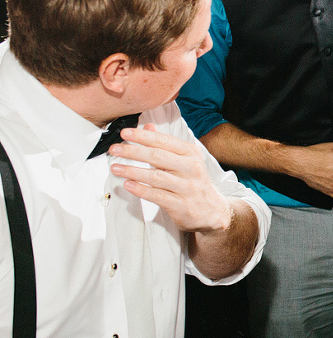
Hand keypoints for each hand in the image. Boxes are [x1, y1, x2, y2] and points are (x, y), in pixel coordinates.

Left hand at [110, 125, 231, 231]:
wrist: (212, 210)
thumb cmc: (194, 183)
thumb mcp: (185, 160)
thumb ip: (166, 144)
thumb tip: (148, 127)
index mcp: (191, 154)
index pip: (164, 141)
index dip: (143, 136)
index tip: (125, 133)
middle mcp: (191, 168)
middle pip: (158, 157)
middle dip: (133, 151)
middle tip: (115, 149)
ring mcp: (187, 187)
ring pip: (156, 176)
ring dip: (133, 171)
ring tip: (115, 167)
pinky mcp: (181, 205)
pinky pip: (157, 196)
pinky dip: (141, 190)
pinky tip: (128, 185)